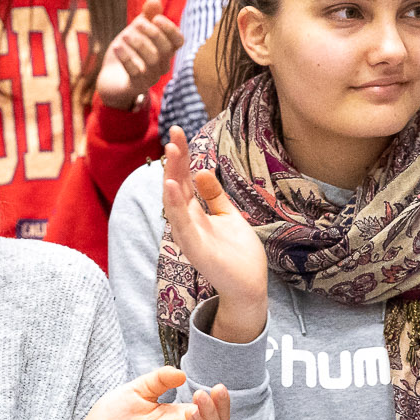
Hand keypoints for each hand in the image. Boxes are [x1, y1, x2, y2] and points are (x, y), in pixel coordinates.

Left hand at [96, 0, 184, 110]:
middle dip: (152, 34)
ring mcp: (150, 78)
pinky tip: (117, 47)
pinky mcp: (135, 86)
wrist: (111, 79)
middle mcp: (162, 65)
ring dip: (139, 44)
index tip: (155, 18)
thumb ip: (147, 16)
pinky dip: (126, 58)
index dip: (170, 29)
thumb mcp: (136, 31)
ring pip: (152, 60)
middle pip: (165, 49)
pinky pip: (135, 72)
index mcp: (166, 51)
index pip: (178, 41)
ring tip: (124, 36)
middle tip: (137, 24)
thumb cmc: (128, 52)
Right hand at [160, 127, 267, 341]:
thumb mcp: (227, 216)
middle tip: (173, 132)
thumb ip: (214, 196)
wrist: (248, 286)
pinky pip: (181, 223)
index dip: (180, 156)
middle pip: (176, 185)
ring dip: (171, 175)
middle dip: (175, 159)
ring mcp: (188, 235)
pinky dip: (175, 204)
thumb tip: (201, 171)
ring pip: (174, 201)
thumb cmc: (238, 254)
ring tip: (171, 151)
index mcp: (193, 214)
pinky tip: (171, 185)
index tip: (178, 132)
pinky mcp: (194, 248)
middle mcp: (186, 222)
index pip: (183, 179)